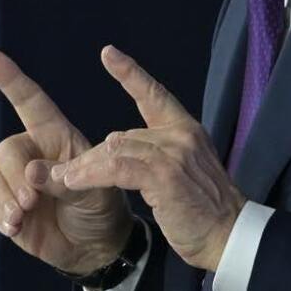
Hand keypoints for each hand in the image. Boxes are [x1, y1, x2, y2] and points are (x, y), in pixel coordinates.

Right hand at [0, 48, 131, 274]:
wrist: (97, 247)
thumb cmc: (102, 208)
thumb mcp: (96, 190)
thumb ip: (64, 179)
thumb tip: (29, 172)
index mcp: (56, 136)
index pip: (30, 101)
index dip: (10, 78)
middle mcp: (32, 152)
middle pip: (7, 149)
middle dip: (15, 174)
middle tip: (31, 200)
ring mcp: (16, 178)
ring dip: (4, 197)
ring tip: (24, 216)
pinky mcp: (5, 204)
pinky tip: (16, 226)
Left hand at [44, 46, 244, 271]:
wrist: (230, 236)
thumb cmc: (205, 212)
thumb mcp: (184, 174)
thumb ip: (157, 155)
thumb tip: (117, 147)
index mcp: (187, 131)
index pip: (155, 95)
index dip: (131, 73)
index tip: (108, 53)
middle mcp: (181, 135)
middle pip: (121, 136)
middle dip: (90, 158)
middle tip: (62, 172)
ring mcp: (174, 153)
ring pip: (115, 151)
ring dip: (83, 168)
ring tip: (60, 178)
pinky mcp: (165, 175)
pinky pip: (117, 168)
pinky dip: (91, 175)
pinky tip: (74, 182)